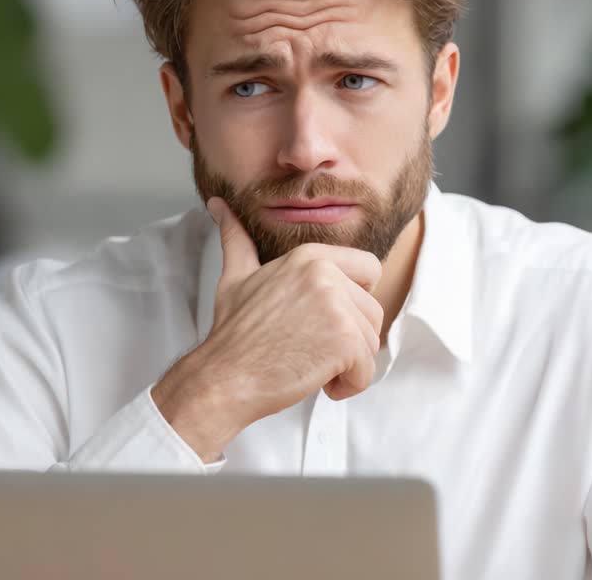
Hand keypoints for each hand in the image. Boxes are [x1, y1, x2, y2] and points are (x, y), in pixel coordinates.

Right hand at [151, 197, 383, 460]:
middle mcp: (326, 274)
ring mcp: (338, 306)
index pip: (369, 270)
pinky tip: (318, 382)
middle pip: (373, 311)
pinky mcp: (345, 341)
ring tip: (308, 364)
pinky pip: (367, 370)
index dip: (353, 301)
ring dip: (347, 365)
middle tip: (309, 348)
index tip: (323, 320)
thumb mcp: (236, 277)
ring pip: (371, 342)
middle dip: (349, 338)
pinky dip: (348, 386)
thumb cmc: (233, 334)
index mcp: (309, 256)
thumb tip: (218, 205)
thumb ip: (237, 240)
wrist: (224, 377)